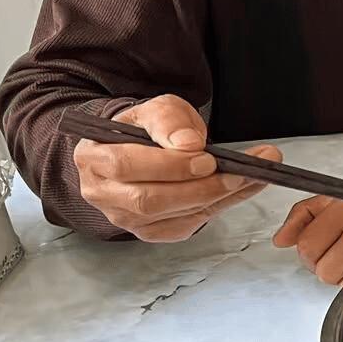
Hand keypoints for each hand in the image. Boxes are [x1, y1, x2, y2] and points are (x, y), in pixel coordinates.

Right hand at [71, 94, 277, 242]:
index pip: (126, 165)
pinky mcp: (148, 231)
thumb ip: (169, 120)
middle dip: (199, 187)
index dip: (169, 165)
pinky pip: (183, 226)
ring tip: (249, 177)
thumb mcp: (156, 109)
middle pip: (149, 199)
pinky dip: (215, 209)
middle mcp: (102, 193)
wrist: (142, 149)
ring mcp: (123, 217)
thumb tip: (188, 144)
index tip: (207, 157)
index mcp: (93, 157)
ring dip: (215, 198)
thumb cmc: (146, 130)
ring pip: (170, 216)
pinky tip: (238, 190)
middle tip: (237, 173)